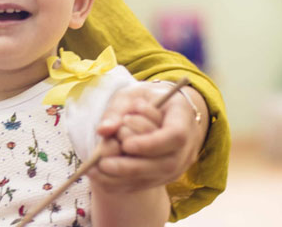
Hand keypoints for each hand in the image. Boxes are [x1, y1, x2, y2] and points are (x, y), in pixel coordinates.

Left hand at [88, 81, 207, 193]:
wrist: (164, 111)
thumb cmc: (146, 99)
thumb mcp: (131, 95)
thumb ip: (117, 110)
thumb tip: (103, 130)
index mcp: (183, 117)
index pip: (175, 135)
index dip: (151, 143)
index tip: (126, 145)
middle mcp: (187, 145)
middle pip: (166, 164)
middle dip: (132, 167)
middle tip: (103, 163)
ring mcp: (179, 164)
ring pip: (156, 178)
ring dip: (123, 178)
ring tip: (94, 171)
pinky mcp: (165, 176)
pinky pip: (146, 185)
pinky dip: (121, 184)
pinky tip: (99, 178)